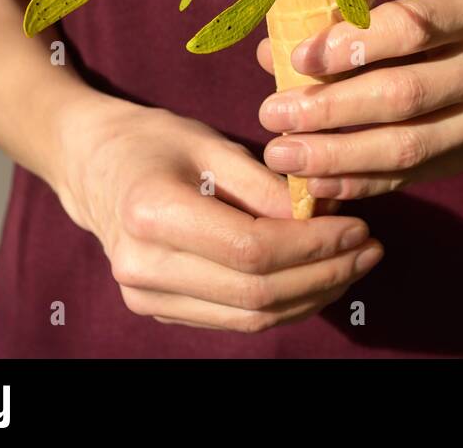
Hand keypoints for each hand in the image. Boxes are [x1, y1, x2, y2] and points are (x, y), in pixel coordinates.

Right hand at [52, 98, 382, 331]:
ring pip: (249, 317)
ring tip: (355, 264)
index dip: (313, 245)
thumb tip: (323, 216)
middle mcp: (143, 266)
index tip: (358, 227)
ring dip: (312, 295)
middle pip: (255, 292)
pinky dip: (285, 304)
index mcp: (151, 213)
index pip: (251, 249)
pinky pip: (235, 320)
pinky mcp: (160, 308)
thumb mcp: (211, 144)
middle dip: (324, 274)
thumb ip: (265, 184)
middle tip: (370, 248)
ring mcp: (147, 296)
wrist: (92, 167)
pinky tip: (319, 278)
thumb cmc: (154, 142)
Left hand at [257, 0, 462, 199]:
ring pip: (409, 146)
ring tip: (283, 155)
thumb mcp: (425, 2)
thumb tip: (274, 55)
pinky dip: (362, 182)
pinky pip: (413, 175)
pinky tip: (318, 182)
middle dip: (329, 110)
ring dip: (337, 156)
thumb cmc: (460, 19)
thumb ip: (355, 25)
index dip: (350, 45)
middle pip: (404, 94)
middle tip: (271, 115)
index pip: (411, 28)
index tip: (296, 57)